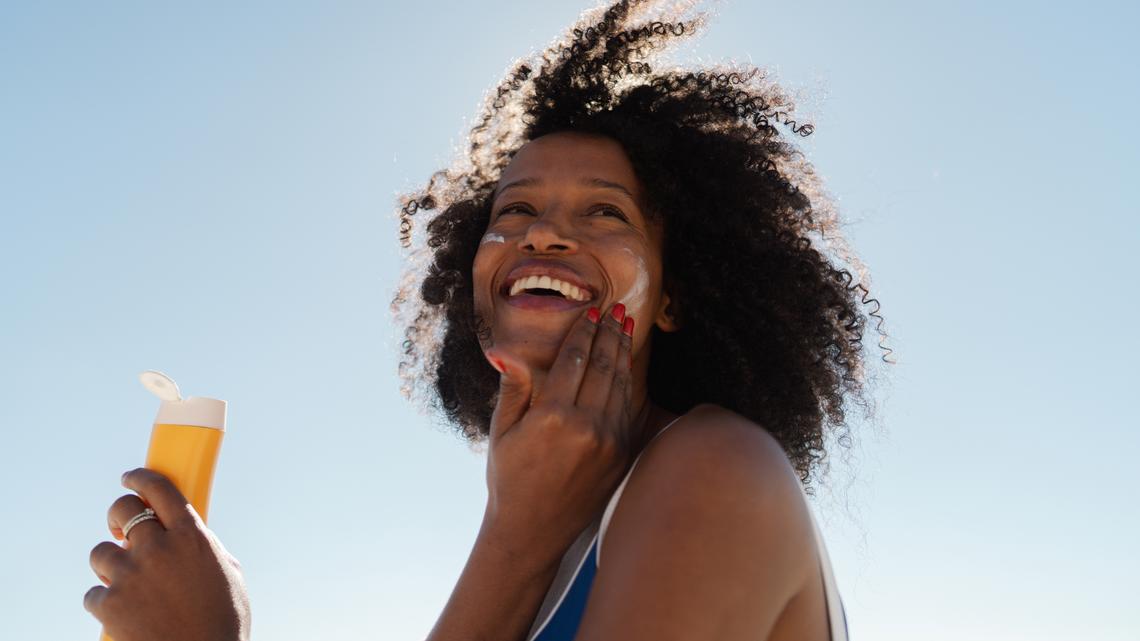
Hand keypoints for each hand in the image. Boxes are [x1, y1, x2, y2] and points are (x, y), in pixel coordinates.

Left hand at [84, 468, 250, 640]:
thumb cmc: (223, 621)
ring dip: (111, 565)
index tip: (131, 477)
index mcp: (193, 536)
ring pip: (101, 552)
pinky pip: (94, 594)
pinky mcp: (110, 604)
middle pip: (124, 510)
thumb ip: (206, 547)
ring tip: (128, 583)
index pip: (160, 488)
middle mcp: (159, 548)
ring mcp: (132, 575)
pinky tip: (124, 614)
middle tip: (122, 530)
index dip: (141, 477)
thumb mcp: (228, 573)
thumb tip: (189, 533)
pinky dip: (105, 602)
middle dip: (120, 515)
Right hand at [482, 303, 637, 559]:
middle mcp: (585, 426)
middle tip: (615, 310)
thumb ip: (514, 388)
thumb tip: (507, 350)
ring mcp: (609, 442)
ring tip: (624, 328)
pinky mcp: (621, 455)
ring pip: (621, 385)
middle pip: (603, 366)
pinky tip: (626, 365)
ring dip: (623, 353)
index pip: (574, 360)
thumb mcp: (502, 431)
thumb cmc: (510, 479)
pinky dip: (628, 382)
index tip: (591, 311)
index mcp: (552, 417)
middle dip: (610, 333)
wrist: (532, 530)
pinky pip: (628, 408)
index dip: (584, 332)